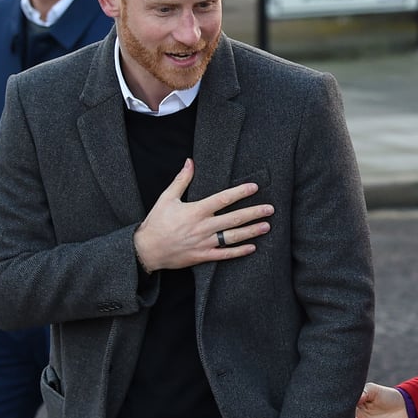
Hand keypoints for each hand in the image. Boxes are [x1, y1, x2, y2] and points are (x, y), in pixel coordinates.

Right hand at [132, 158, 273, 271]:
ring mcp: (204, 243)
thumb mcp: (166, 198)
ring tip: (267, 226)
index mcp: (195, 210)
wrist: (147, 250)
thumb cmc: (156, 222)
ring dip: (251, 231)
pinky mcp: (203, 256)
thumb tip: (190, 161)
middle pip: (233, 218)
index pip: (223, 199)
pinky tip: (253, 247)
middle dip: (254, 213)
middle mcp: (203, 226)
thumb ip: (181, 180)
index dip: (240, 192)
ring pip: (233, 237)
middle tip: (270, 209)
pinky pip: (225, 254)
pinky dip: (239, 252)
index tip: (254, 187)